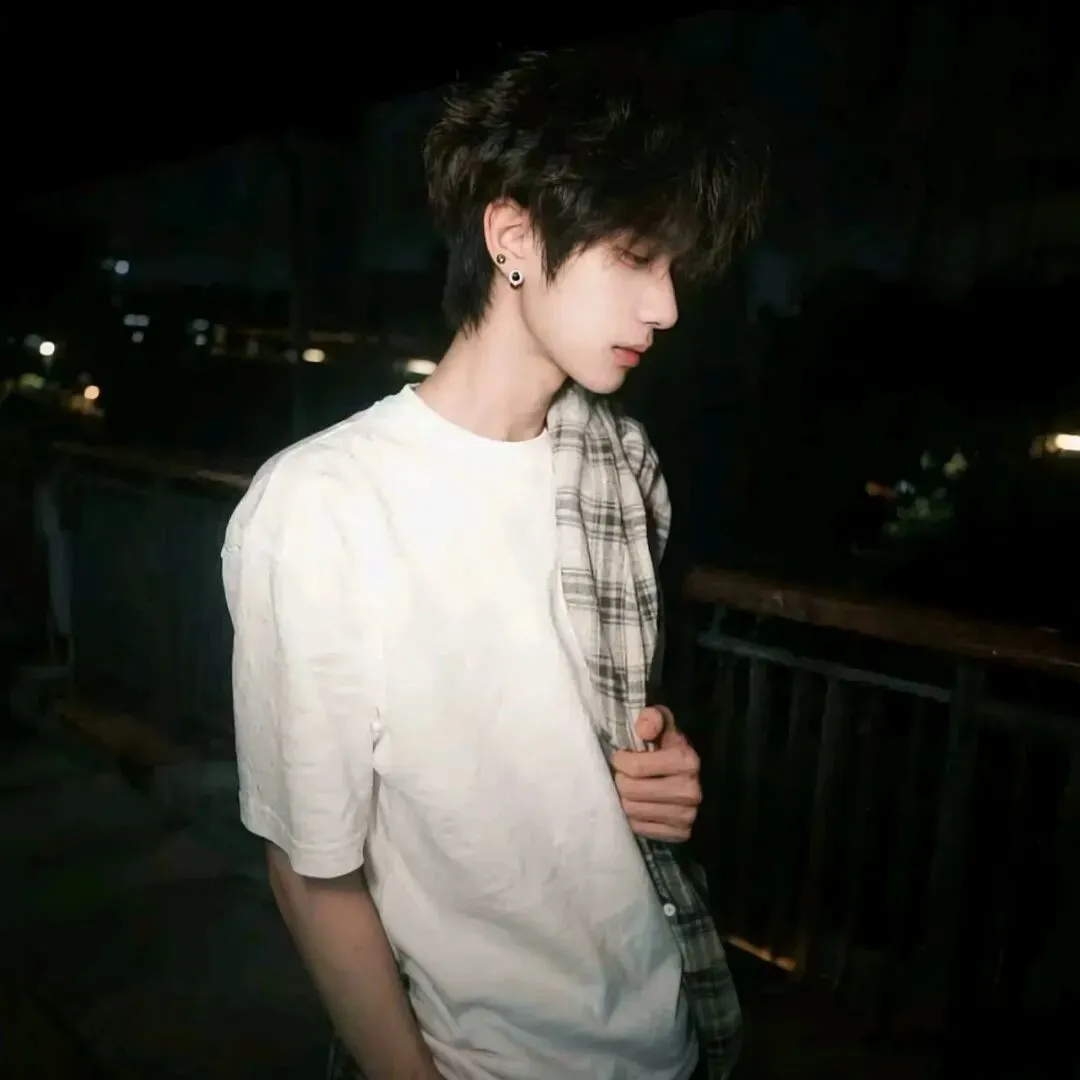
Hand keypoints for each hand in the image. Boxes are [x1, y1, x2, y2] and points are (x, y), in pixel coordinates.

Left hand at [611, 706, 701, 842]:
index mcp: (686, 761)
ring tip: (629, 789)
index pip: (635, 768)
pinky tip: (638, 805)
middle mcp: (690, 790)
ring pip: (632, 811)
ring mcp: (687, 815)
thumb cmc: (670, 748)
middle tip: (622, 774)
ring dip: (624, 799)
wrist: (691, 779)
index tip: (621, 757)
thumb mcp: (663, 725)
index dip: (620, 761)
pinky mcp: (681, 834)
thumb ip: (652, 718)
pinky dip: (634, 817)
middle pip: (630, 791)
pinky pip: (641, 829)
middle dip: (620, 780)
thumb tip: (644, 729)